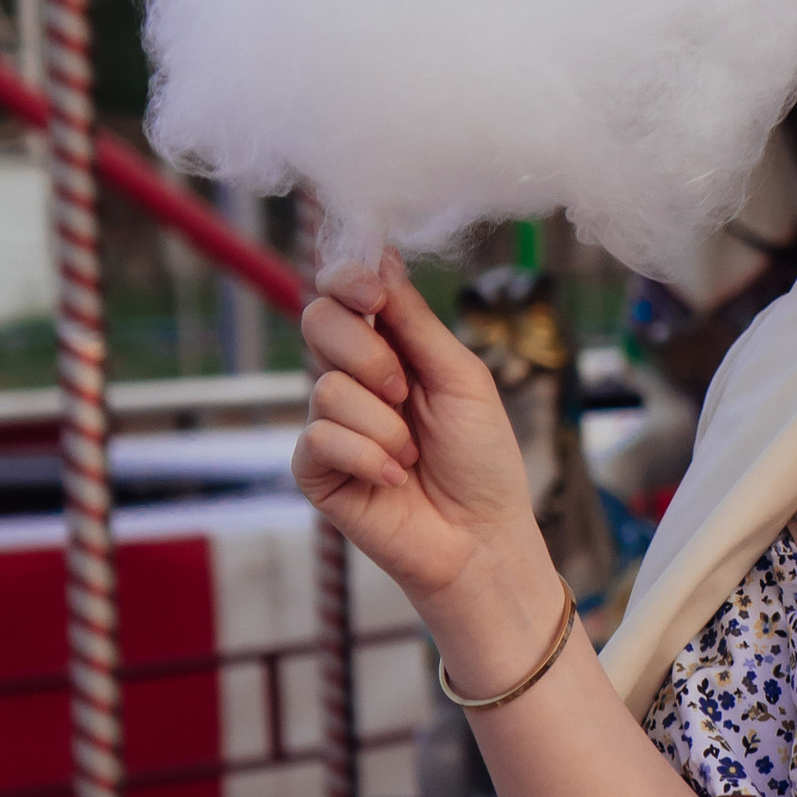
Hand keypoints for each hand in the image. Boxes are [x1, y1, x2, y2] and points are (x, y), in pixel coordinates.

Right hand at [295, 256, 559, 656]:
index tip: (372, 291)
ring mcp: (328, 422)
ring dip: (384, 423)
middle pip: (316, 321)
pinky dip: (369, 458)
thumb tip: (381, 259)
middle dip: (366, 351)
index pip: (342, 290)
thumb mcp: (462, 377)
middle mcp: (350, 377)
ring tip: (413, 453)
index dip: (347, 277)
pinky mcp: (314, 469)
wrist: (480, 537)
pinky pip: (321, 437)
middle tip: (404, 388)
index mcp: (388, 347)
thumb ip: (417, 322)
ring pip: (326, 386)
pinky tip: (396, 479)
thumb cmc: (481, 458)